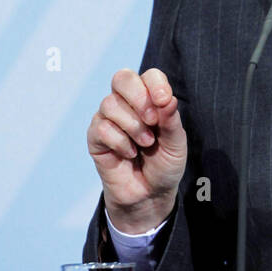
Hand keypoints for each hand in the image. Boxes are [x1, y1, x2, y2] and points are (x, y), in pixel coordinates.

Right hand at [87, 67, 186, 231]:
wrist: (150, 194)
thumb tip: (167, 98)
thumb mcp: (176, 143)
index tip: (163, 101)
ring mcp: (108, 118)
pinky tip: (129, 153)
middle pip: (122, 78)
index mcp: (150, 98)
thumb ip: (171, 120)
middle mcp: (126, 103)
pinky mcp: (95, 137)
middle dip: (139, 98)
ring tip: (145, 144)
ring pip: (110, 104)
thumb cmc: (164, 164)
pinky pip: (101, 128)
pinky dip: (120, 142)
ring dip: (133, 126)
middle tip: (152, 121)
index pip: (148, 75)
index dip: (155, 84)